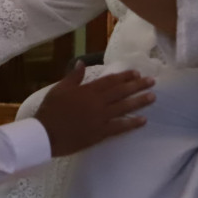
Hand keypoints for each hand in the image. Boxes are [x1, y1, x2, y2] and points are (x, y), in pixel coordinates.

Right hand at [33, 62, 154, 157]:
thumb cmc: (50, 111)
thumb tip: (81, 63)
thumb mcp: (59, 89)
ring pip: (124, 107)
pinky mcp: (100, 133)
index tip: (136, 73)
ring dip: (139, 102)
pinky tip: (143, 121)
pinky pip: (119, 127)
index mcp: (87, 90)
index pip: (110, 81)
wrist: (45, 134)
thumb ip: (73, 77)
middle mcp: (97, 102)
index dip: (124, 76)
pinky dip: (131, 123)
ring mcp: (100, 118)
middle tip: (152, 82)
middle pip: (121, 92)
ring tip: (152, 97)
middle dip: (137, 86)